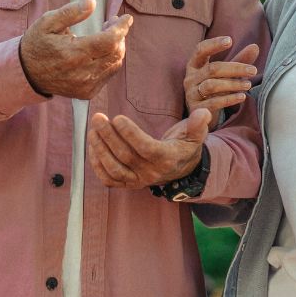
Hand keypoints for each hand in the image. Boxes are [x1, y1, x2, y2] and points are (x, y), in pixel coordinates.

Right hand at [18, 0, 132, 98]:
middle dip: (120, 35)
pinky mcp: (87, 92)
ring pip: (115, 64)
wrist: (26, 73)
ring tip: (106, 34)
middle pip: (116, 52)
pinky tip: (100, 51)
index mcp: (73, 53)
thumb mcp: (48, 22)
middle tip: (111, 22)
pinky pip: (108, 74)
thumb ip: (71, 12)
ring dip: (116, 47)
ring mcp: (85, 85)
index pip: (110, 41)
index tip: (126, 18)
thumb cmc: (38, 43)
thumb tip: (92, 2)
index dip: (122, 28)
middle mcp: (82, 73)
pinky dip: (110, 60)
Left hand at [87, 108, 212, 189]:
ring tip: (92, 130)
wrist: (180, 168)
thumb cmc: (185, 145)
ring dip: (99, 149)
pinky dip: (97, 165)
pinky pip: (109, 179)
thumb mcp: (195, 134)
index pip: (146, 148)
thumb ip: (198, 124)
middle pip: (125, 156)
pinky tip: (92, 146)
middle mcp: (152, 173)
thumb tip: (203, 112)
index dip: (130, 134)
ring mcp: (138, 180)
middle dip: (108, 136)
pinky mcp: (128, 184)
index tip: (118, 117)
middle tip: (98, 118)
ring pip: (114, 169)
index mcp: (167, 159)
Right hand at [183, 37, 258, 124]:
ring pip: (212, 85)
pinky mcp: (196, 109)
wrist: (203, 114)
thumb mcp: (226, 73)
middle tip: (253, 70)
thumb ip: (239, 60)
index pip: (201, 50)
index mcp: (195, 65)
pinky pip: (213, 103)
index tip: (230, 40)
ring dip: (232, 84)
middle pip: (212, 69)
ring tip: (249, 85)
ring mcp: (191, 94)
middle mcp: (190, 78)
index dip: (214, 44)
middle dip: (235, 68)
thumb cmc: (215, 88)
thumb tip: (255, 47)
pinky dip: (229, 99)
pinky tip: (242, 97)